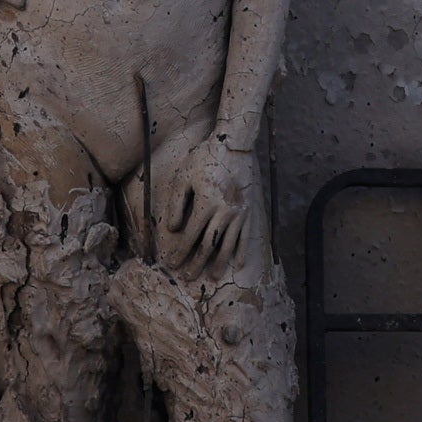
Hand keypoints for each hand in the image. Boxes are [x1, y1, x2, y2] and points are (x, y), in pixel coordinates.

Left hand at [161, 140, 257, 279]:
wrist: (234, 144)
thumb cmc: (205, 158)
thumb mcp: (184, 176)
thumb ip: (176, 203)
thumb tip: (173, 229)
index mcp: (205, 203)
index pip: (190, 235)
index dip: (180, 251)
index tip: (172, 264)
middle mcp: (224, 211)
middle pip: (208, 244)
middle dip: (196, 263)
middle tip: (188, 277)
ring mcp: (239, 212)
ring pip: (228, 244)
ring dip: (218, 263)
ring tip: (211, 276)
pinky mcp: (249, 210)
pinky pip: (246, 236)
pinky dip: (242, 252)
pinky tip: (238, 264)